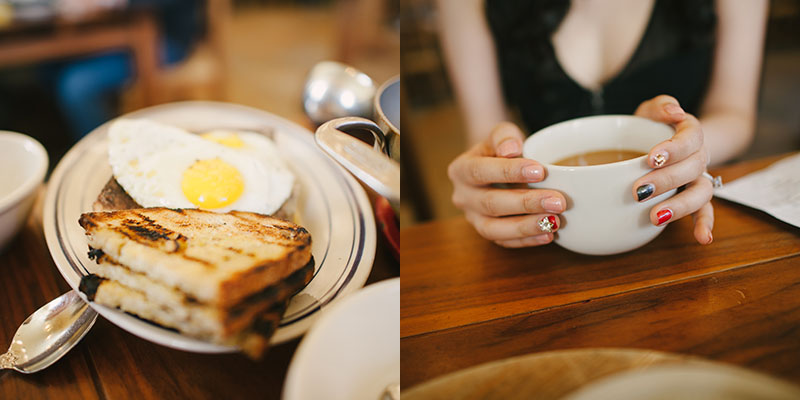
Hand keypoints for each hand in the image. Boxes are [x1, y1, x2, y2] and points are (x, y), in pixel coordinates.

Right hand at [447, 122, 566, 247]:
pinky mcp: (488, 233)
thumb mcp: (500, 134)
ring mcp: (473, 219)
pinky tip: (549, 235)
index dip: (509, 172)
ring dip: (526, 227)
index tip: (540, 171)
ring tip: (554, 222)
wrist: (496, 167)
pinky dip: (527, 240)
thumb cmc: (500, 149)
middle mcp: (462, 197)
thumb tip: (512, 149)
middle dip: (525, 204)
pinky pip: (505, 242)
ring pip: (494, 230)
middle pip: (490, 204)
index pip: (480, 172)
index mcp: (460, 170)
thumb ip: (504, 136)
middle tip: (558, 201)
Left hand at [633, 95, 714, 244]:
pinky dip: (705, 225)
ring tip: (656, 216)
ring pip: (701, 193)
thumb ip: (660, 106)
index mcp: (690, 133)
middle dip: (666, 180)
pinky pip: (705, 212)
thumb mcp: (650, 111)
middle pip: (692, 168)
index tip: (652, 158)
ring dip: (680, 205)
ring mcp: (698, 179)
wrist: (661, 144)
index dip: (674, 148)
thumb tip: (674, 111)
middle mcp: (699, 157)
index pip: (690, 137)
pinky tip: (703, 239)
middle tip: (638, 190)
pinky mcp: (694, 198)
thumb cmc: (652, 127)